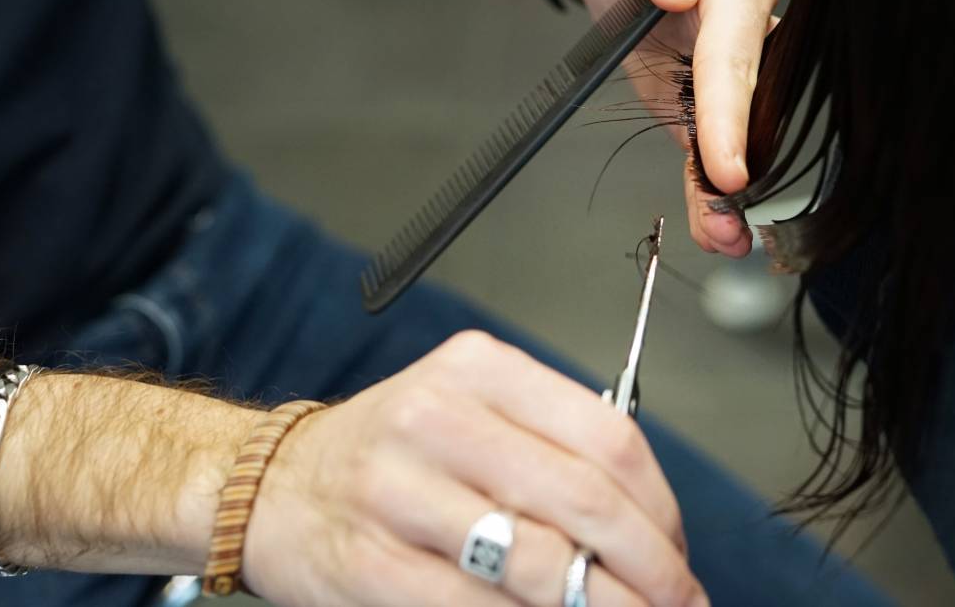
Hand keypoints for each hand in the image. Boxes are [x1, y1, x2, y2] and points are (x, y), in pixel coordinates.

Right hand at [241, 331, 706, 606]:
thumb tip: (650, 524)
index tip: (678, 551)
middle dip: (650, 569)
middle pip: (584, 500)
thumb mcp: (470, 411)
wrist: (275, 485)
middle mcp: (436, 418)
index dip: (661, 509)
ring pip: (538, 564)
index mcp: (478, 369)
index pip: (606, 437)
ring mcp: (398, 492)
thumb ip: (553, 446)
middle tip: (679, 600)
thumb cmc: (392, 453)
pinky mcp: (371, 565)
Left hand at [545, 0, 778, 256]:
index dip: (730, 101)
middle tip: (732, 200)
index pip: (737, 46)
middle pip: (754, 98)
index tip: (727, 155)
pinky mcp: (700, 104)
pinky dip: (710, 194)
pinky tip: (716, 230)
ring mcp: (726, 74)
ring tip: (726, 234)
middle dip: (743, 153)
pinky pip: (709, 152)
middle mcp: (745, 32)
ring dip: (733, 190)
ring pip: (742, 134)